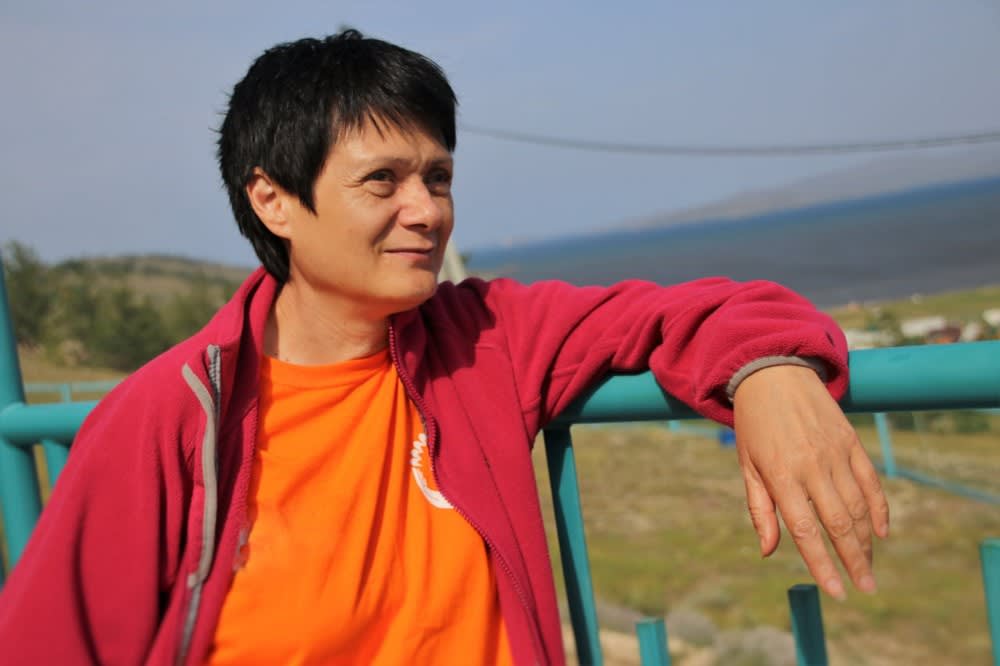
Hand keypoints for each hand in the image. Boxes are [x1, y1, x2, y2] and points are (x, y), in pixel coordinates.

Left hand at [732, 364, 889, 599]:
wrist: (773, 372)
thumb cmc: (754, 424)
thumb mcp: (747, 465)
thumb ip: (759, 509)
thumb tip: (767, 551)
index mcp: (781, 474)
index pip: (806, 530)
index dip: (822, 565)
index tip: (836, 592)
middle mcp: (811, 465)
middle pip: (840, 524)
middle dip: (854, 561)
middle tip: (865, 589)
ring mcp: (835, 452)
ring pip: (858, 506)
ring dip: (867, 541)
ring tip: (868, 567)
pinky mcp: (851, 441)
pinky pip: (870, 482)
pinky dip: (879, 509)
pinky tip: (882, 533)